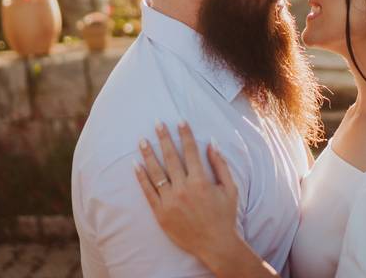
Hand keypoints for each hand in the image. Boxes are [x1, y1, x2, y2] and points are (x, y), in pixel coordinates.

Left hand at [134, 122, 240, 265]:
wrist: (215, 244)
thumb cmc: (225, 215)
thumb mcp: (230, 188)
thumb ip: (220, 165)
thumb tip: (212, 143)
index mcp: (201, 181)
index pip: (190, 151)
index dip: (185, 134)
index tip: (180, 121)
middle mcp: (183, 189)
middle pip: (171, 157)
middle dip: (163, 138)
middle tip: (157, 123)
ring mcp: (170, 201)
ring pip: (156, 172)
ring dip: (148, 154)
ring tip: (142, 140)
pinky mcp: (160, 213)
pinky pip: (148, 191)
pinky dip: (141, 177)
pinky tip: (135, 165)